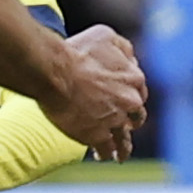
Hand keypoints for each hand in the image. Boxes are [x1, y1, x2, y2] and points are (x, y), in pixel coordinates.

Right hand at [41, 24, 145, 161]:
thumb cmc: (76, 51)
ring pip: (124, 137)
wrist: (55, 72)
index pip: (138, 90)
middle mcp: (130, 101)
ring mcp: (115, 120)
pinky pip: (106, 148)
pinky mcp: (97, 135)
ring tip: (119, 155)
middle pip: (136, 116)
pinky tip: (102, 157)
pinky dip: (105, 153)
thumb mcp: (105, 36)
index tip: (123, 100)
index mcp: (134, 78)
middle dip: (130, 121)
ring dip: (122, 147)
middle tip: (123, 126)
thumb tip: (132, 56)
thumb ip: (122, 47)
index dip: (129, 95)